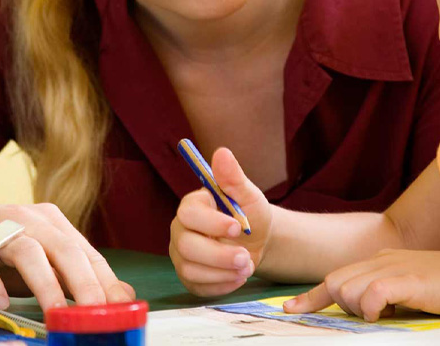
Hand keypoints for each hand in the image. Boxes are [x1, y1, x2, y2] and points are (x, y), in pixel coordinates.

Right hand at [0, 195, 133, 310]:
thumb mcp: (36, 262)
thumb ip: (74, 278)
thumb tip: (121, 298)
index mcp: (48, 222)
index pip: (84, 252)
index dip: (104, 281)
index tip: (120, 310)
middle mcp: (23, 219)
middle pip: (61, 248)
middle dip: (82, 282)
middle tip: (95, 313)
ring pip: (25, 251)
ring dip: (43, 282)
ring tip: (55, 311)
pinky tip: (1, 304)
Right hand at [170, 147, 272, 296]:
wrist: (259, 241)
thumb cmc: (250, 214)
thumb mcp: (248, 195)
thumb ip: (233, 178)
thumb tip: (222, 152)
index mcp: (192, 206)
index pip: (189, 213)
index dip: (212, 222)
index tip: (238, 227)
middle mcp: (180, 230)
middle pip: (186, 246)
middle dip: (219, 255)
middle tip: (245, 257)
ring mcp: (182, 255)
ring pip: (190, 269)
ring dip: (223, 272)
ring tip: (246, 266)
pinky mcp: (189, 276)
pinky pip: (197, 286)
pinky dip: (221, 285)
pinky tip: (238, 277)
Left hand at [282, 249, 439, 321]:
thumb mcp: (413, 287)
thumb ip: (388, 294)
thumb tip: (367, 312)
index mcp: (383, 259)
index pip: (338, 275)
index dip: (312, 296)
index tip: (290, 309)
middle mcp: (383, 259)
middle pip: (336, 280)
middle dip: (336, 304)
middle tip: (360, 316)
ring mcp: (394, 267)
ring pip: (347, 288)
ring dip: (356, 307)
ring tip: (384, 314)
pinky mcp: (407, 280)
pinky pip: (371, 294)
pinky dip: (371, 307)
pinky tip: (386, 313)